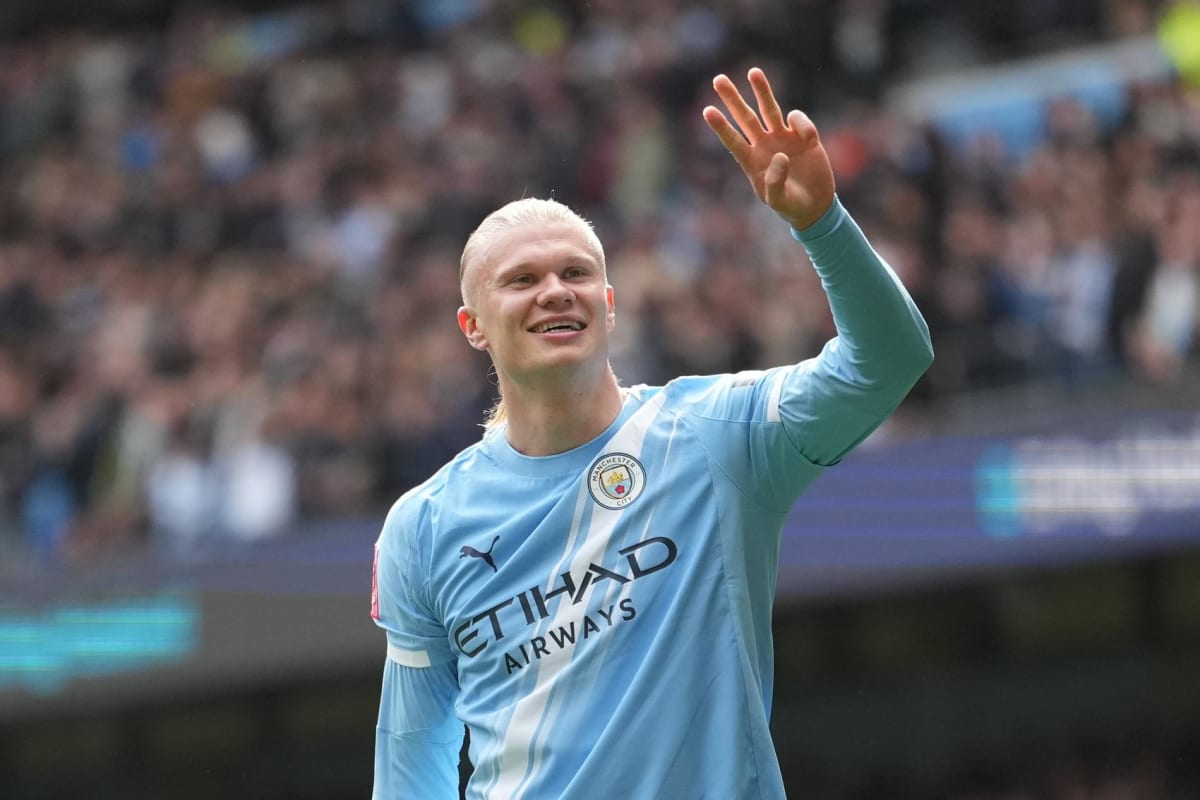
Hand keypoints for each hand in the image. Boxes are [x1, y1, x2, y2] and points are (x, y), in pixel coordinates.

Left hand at [703, 68, 835, 230]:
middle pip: (745, 117)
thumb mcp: (779, 202)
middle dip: (732, 99)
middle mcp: (764, 145)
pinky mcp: (804, 137)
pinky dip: (802, 123)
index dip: (721, 127)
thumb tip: (780, 156)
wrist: (815, 206)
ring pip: (769, 109)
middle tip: (718, 79)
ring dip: (762, 91)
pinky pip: (799, 120)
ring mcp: (783, 138)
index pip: (733, 141)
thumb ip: (775, 183)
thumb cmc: (791, 207)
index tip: (707, 111)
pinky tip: (808, 139)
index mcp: (752, 161)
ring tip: (753, 72)